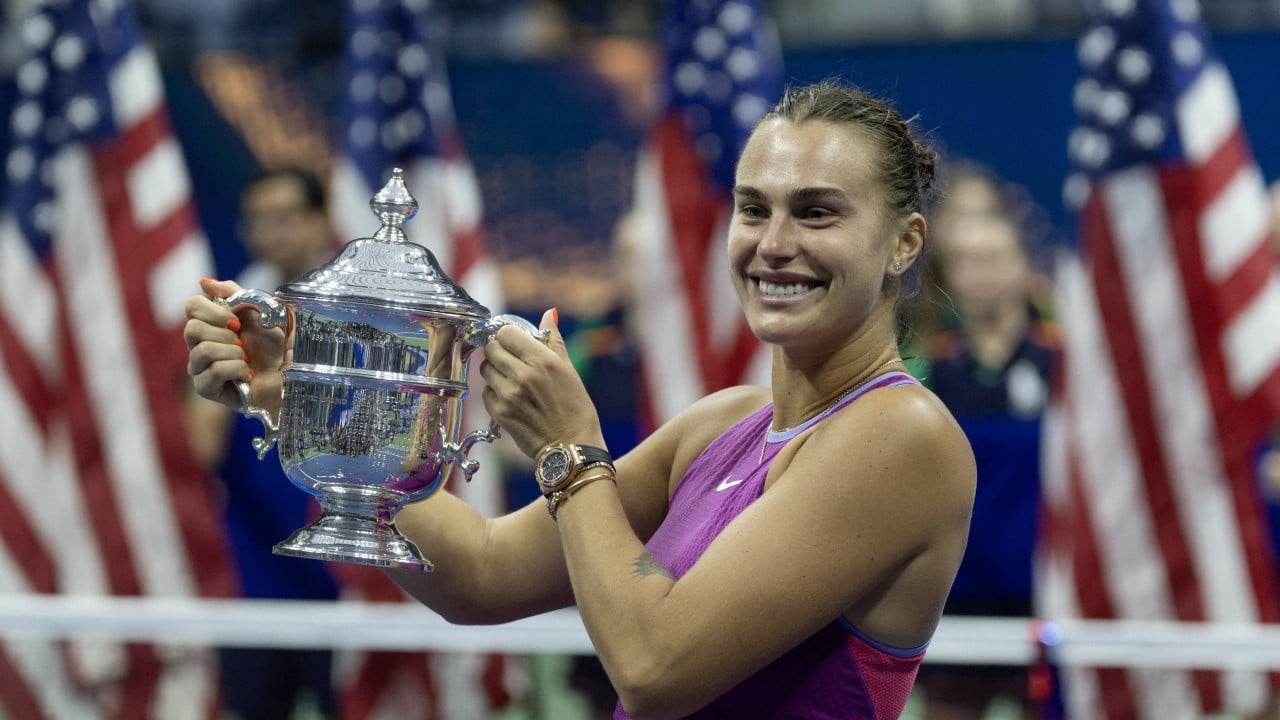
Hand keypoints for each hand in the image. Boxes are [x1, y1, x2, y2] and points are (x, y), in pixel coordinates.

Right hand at [183, 278, 285, 412]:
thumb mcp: (261, 312)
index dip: (214, 311)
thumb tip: (205, 282)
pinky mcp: (206, 388)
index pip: (191, 306)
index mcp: (210, 323)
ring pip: (202, 351)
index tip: (236, 321)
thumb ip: (235, 294)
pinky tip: (247, 375)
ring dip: (234, 353)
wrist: (290, 376)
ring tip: (247, 360)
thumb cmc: (276, 347)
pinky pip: (214, 371)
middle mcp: (198, 344)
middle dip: (226, 335)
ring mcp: (199, 367)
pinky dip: (237, 370)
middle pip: (191, 329)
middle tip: (243, 343)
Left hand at [479, 309, 605, 458]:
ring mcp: (509, 395)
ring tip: (512, 381)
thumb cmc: (575, 409)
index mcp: (543, 360)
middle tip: (510, 360)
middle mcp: (523, 375)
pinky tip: (511, 399)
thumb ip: (554, 340)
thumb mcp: (570, 370)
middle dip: (499, 351)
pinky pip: (485, 392)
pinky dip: (494, 392)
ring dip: (495, 372)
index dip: (508, 336)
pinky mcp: (500, 413)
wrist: (571, 448)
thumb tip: (549, 313)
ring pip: (485, 369)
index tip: (513, 342)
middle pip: (491, 348)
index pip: (506, 333)